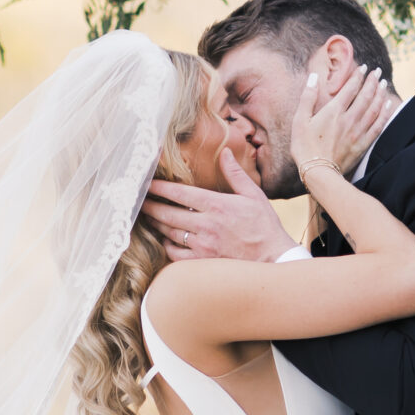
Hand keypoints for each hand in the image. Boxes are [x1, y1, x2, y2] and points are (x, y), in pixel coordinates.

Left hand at [143, 150, 296, 263]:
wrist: (274, 259)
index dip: (160, 187)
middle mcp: (206, 225)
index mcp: (217, 206)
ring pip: (169, 232)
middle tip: (140, 201)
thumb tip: (224, 152)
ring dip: (157, 223)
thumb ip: (235, 174)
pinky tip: (166, 238)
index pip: (180, 193)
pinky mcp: (203, 262)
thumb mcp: (254, 195)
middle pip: (168, 213)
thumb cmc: (264, 226)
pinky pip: (176, 253)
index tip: (147, 182)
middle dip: (150, 206)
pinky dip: (167, 244)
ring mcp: (203, 246)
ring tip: (149, 216)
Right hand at [289, 63, 387, 179]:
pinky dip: (384, 114)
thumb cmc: (305, 147)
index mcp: (333, 112)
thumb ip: (307, 97)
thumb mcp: (299, 120)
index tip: (363, 67)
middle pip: (365, 96)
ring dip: (380, 94)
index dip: (357, 76)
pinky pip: (378, 125)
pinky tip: (388, 105)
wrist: (318, 173)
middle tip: (377, 71)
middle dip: (372, 81)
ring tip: (384, 84)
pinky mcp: (363, 144)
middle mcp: (349, 119)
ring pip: (374, 109)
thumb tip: (313, 77)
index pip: (349, 89)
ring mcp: (358, 132)